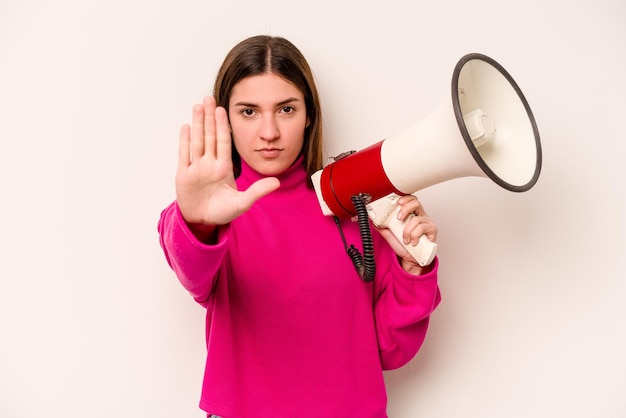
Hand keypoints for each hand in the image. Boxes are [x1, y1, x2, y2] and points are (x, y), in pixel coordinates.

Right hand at [175, 97, 279, 238]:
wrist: (203, 222)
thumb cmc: (222, 212)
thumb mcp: (243, 202)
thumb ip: (258, 191)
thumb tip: (277, 182)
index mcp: (224, 168)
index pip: (224, 141)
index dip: (224, 126)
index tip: (224, 109)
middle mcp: (210, 164)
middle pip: (210, 136)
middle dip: (210, 117)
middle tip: (209, 98)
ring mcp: (196, 168)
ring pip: (197, 141)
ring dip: (198, 123)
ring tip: (198, 106)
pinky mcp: (184, 175)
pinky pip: (185, 155)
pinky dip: (185, 141)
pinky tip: (186, 126)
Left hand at [374, 194, 437, 274]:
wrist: (410, 259)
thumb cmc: (404, 246)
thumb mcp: (390, 235)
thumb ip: (383, 227)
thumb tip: (373, 221)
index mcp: (411, 214)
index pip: (410, 200)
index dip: (405, 198)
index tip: (398, 202)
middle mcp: (420, 216)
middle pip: (416, 203)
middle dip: (405, 209)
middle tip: (399, 218)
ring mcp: (427, 222)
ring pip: (416, 219)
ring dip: (407, 230)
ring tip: (405, 238)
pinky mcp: (432, 230)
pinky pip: (422, 228)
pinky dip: (414, 235)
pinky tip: (412, 241)